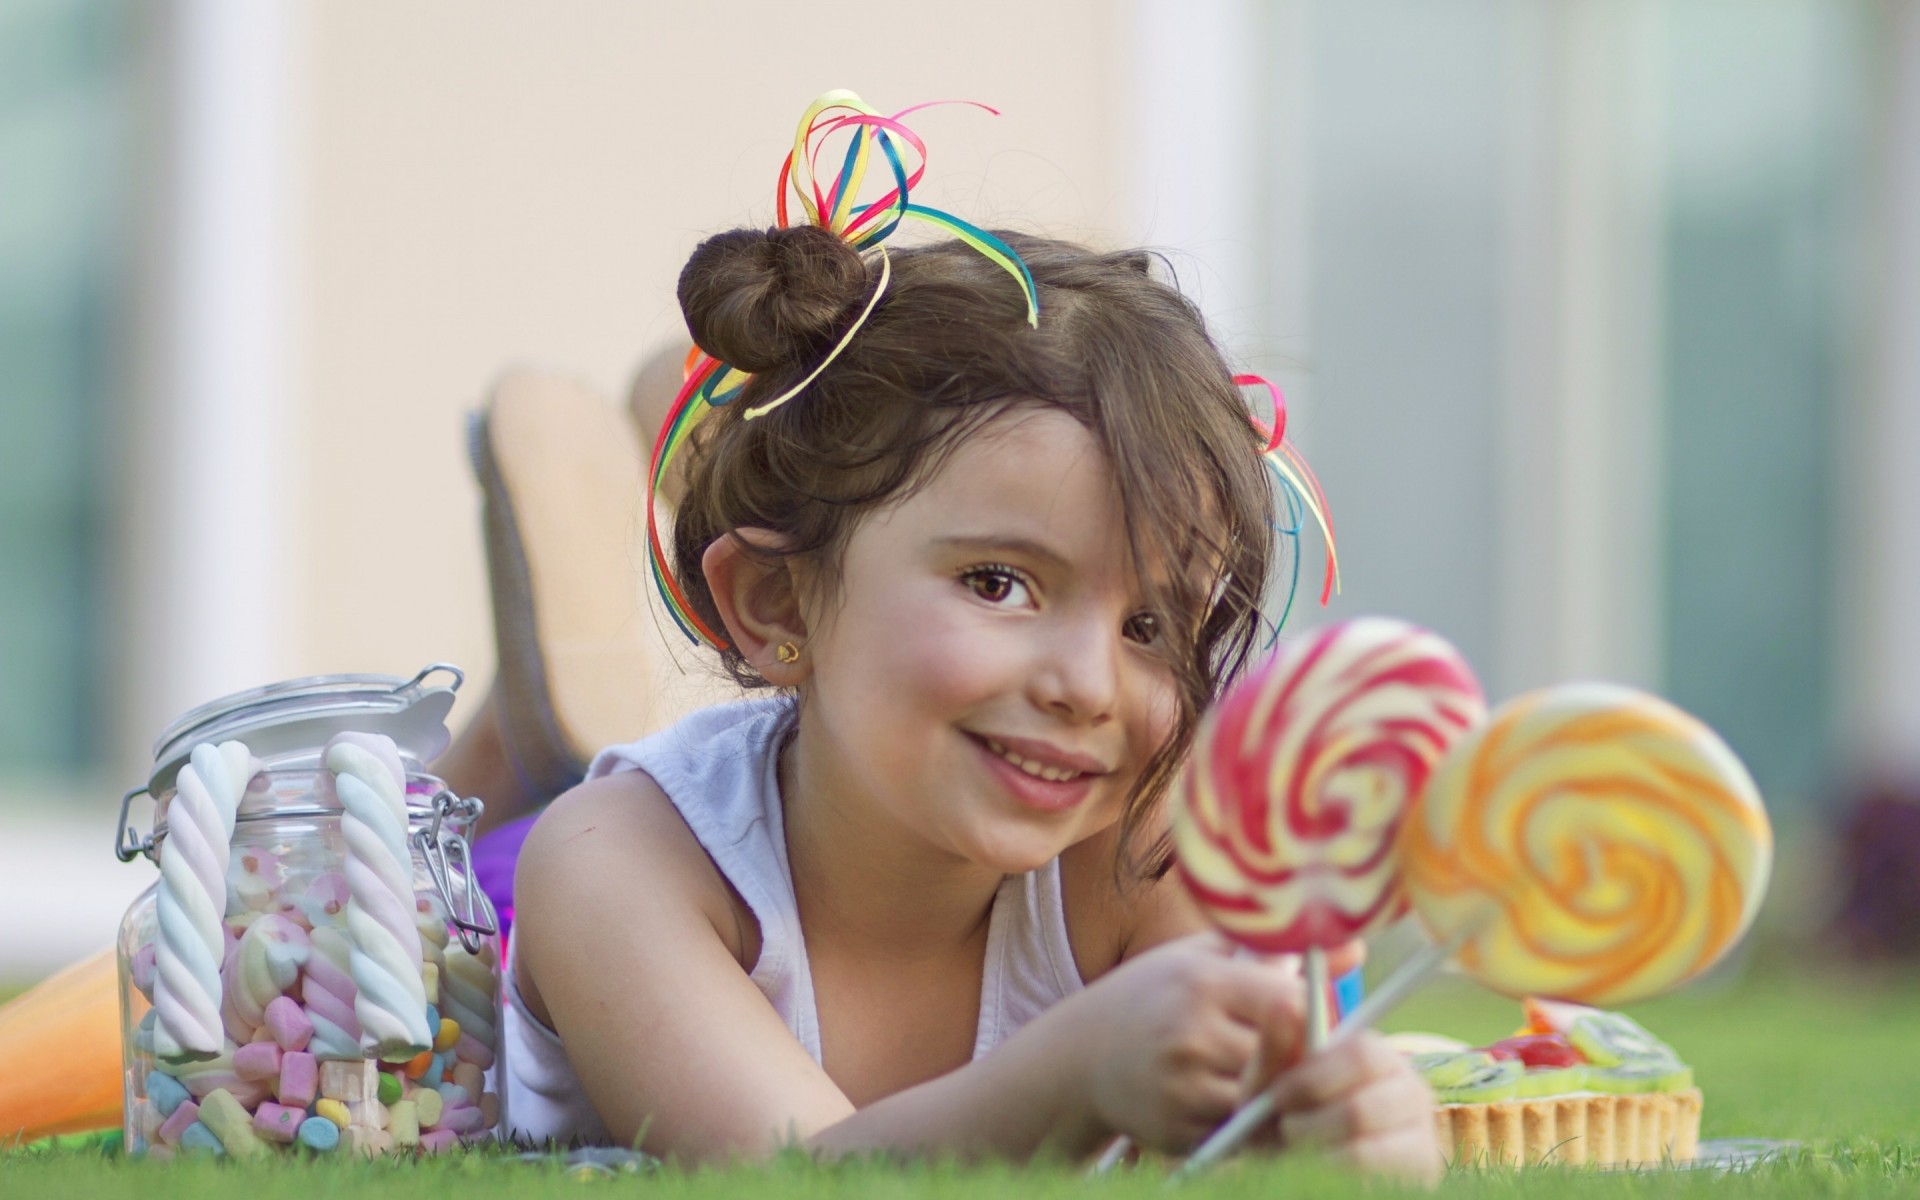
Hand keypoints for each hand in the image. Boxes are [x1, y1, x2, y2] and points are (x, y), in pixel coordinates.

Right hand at [1077, 933, 1302, 1152]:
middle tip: (1304, 1054)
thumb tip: (1358, 951)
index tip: (1314, 1019)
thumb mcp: (1205, 959)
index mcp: (1201, 984)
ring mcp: (1182, 1088)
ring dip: (1280, 1095)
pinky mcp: (1178, 1131)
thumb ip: (1275, 955)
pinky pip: (1241, 1135)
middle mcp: (1190, 1035)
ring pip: (1268, 1101)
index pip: (1291, 1005)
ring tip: (1278, 1079)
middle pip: (1285, 1059)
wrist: (1082, 1054)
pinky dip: (1253, 1124)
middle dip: (1300, 1059)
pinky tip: (1244, 1103)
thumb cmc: (1155, 995)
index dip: (1314, 1017)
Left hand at [1269, 1032, 1443, 1183]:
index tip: (1278, 1098)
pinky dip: (1333, 1172)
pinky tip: (1320, 1168)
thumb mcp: (1272, 1083)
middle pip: (1361, 1108)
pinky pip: (1371, 1173)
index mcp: (1376, 1054)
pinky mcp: (1424, 1168)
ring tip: (1297, 1151)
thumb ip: (1276, 1047)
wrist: (1304, 1167)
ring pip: (1363, 1150)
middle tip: (1287, 1132)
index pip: (1361, 1054)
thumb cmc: (1288, 1117)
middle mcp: (1409, 1086)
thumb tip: (1286, 1002)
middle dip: (1311, 1124)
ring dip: (1316, 1151)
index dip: (1314, 1078)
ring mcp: (1422, 1131)